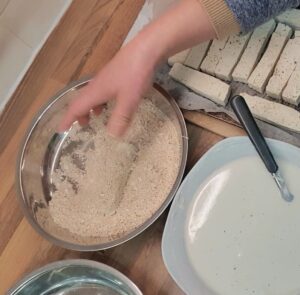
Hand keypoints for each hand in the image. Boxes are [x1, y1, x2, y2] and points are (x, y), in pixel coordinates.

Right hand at [59, 0, 215, 136]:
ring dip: (90, 108)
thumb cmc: (135, 75)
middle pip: (81, 101)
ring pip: (92, 96)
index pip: (76, 108)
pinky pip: (102, 92)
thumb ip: (121, 118)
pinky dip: (102, 101)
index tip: (61, 130)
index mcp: (95, 92)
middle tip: (82, 126)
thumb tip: (112, 137)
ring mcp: (106, 79)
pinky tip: (112, 103)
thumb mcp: (129, 100)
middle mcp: (97, 85)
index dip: (67, 119)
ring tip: (95, 117)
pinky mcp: (115, 76)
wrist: (145, 50)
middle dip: (79, 114)